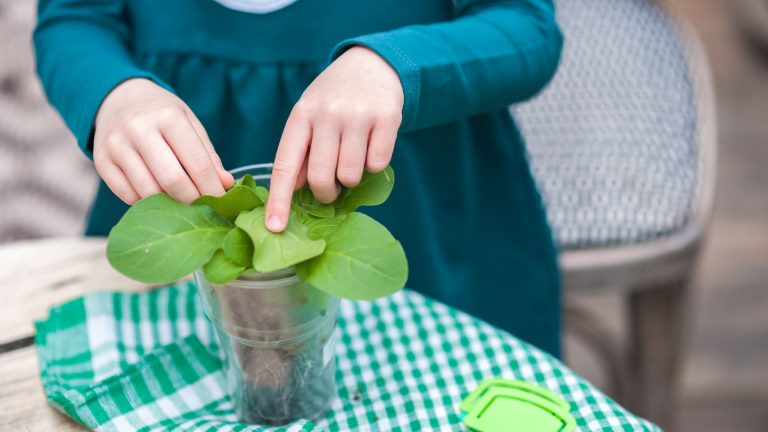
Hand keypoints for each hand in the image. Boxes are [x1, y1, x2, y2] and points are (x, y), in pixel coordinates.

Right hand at [93, 78, 233, 204]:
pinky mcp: (102, 162)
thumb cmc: (161, 115)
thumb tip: (226, 185)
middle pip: (172, 180)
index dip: (212, 188)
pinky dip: (146, 202)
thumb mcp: (189, 124)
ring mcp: (117, 146)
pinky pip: (128, 195)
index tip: (222, 202)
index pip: (197, 163)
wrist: (117, 99)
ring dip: (170, 204)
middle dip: (192, 201)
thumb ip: (208, 155)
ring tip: (182, 203)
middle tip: (203, 208)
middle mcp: (139, 130)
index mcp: (168, 118)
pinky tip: (157, 196)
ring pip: (148, 192)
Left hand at [265, 46, 403, 231]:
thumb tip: (295, 192)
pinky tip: (371, 146)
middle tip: (332, 187)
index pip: (285, 165)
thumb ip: (302, 152)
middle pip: (322, 178)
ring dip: (352, 178)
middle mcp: (327, 114)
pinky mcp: (387, 117)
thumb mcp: (309, 118)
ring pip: (351, 175)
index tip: (275, 228)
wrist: (371, 64)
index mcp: (300, 116)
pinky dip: (375, 164)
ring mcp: (357, 115)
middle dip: (326, 193)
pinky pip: (378, 164)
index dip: (279, 200)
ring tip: (352, 158)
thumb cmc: (333, 100)